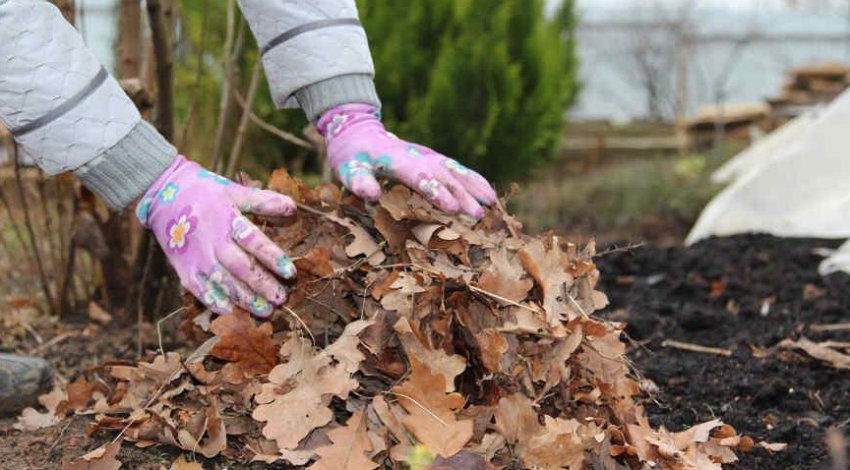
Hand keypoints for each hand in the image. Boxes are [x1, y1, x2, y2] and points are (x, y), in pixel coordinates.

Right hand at [135, 156, 296, 316]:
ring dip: (245, 299)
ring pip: (224, 283)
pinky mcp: (184, 269)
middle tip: (282, 299)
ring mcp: (197, 258)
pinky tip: (231, 312)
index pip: (255, 242)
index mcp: (228, 221)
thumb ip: (264, 201)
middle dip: (263, 285)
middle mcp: (213, 242)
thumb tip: (294, 209)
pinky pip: (200, 291)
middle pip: (241, 268)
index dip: (274, 258)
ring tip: (265, 311)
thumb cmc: (205, 192)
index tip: (291, 273)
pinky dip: (215, 302)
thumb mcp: (235, 191)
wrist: (163, 195)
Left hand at [317, 104, 496, 217]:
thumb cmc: (352, 156)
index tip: (452, 208)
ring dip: (474, 186)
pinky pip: (457, 169)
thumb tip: (371, 195)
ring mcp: (428, 156)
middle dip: (462, 195)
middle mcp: (417, 156)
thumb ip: (359, 181)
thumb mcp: (348, 168)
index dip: (436, 192)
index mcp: (396, 160)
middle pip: (443, 175)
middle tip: (478, 215)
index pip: (419, 177)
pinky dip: (474, 179)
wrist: (359, 131)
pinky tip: (488, 193)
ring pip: (455, 170)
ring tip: (492, 203)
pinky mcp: (433, 158)